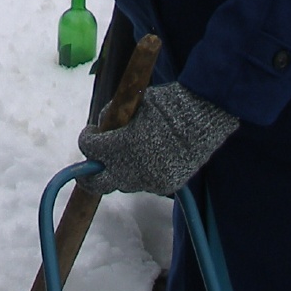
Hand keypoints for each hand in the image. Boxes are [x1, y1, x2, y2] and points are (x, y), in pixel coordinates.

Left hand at [76, 83, 239, 195]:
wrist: (204, 117)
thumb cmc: (168, 104)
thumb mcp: (134, 104)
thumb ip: (114, 118)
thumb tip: (102, 129)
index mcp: (122, 145)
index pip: (90, 149)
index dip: (87, 140)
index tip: (91, 133)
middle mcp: (132, 169)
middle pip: (99, 183)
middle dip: (89, 176)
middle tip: (87, 169)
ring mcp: (149, 181)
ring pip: (123, 184)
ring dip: (118, 172)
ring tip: (125, 155)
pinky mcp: (165, 186)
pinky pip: (144, 183)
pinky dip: (140, 173)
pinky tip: (149, 157)